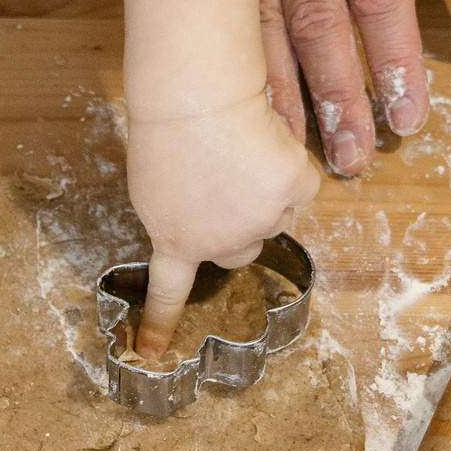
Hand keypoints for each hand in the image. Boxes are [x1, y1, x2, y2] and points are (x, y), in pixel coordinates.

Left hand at [127, 91, 323, 357]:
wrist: (195, 96)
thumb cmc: (164, 128)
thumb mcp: (151, 188)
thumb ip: (175, 218)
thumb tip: (201, 224)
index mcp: (175, 241)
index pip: (169, 292)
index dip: (160, 323)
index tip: (151, 353)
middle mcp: (222, 243)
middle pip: (240, 251)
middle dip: (236, 225)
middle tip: (222, 182)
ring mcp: (261, 221)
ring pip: (273, 217)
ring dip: (263, 192)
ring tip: (238, 150)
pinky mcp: (293, 191)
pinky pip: (299, 189)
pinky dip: (289, 169)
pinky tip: (265, 144)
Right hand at [250, 0, 450, 174]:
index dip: (395, 58)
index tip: (411, 116)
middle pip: (318, 17)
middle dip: (340, 93)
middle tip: (358, 157)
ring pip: (263, 24)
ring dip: (284, 95)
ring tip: (302, 154)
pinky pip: (225, 16)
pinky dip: (241, 70)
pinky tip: (250, 114)